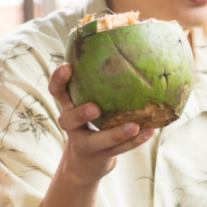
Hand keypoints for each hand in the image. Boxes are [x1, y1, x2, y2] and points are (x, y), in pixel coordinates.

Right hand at [49, 64, 153, 188]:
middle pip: (67, 120)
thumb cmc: (92, 119)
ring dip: (116, 133)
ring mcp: (85, 143)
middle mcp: (72, 125)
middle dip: (80, 114)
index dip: (59, 80)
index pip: (56, 91)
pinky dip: (134, 141)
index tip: (68, 67)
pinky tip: (149, 131)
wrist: (86, 162)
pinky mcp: (100, 156)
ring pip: (97, 140)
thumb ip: (98, 81)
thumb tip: (128, 45)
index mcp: (68, 106)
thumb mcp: (89, 99)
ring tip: (134, 126)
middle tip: (95, 108)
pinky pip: (119, 150)